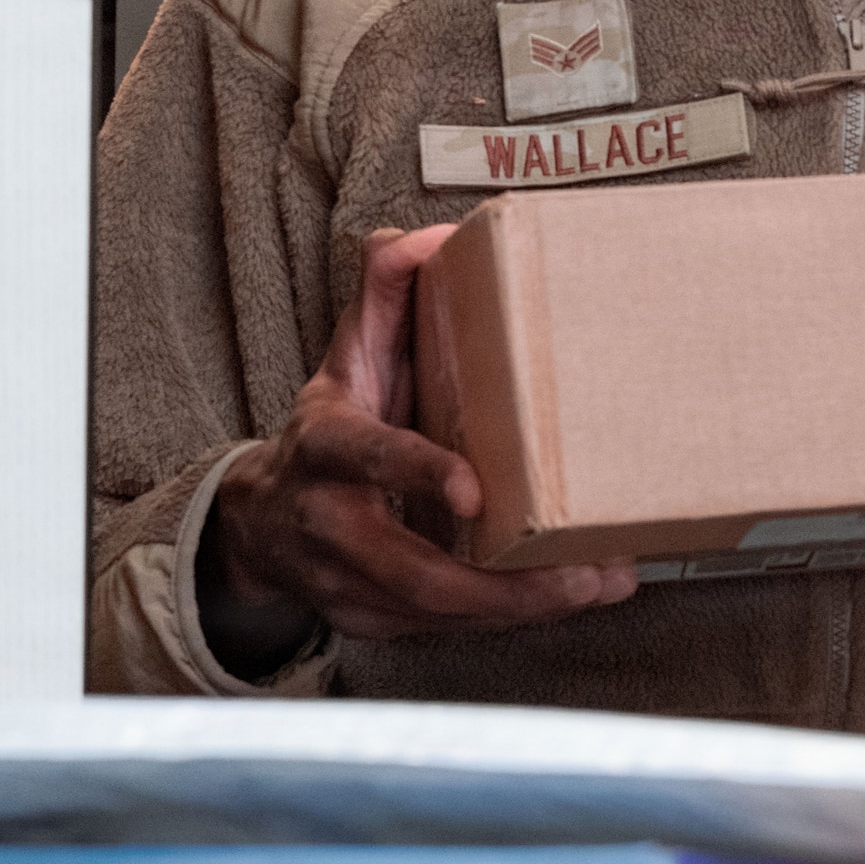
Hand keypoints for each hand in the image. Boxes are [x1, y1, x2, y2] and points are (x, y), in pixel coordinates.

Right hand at [199, 225, 636, 676]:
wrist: (265, 519)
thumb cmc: (331, 425)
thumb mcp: (350, 354)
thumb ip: (386, 293)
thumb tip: (420, 234)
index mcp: (324, 445)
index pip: (366, 456)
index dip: (416, 472)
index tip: (474, 491)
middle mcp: (330, 522)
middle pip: (413, 570)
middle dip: (501, 581)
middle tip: (580, 572)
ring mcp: (348, 582)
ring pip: (439, 611)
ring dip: (524, 604)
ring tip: (599, 583)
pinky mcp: (373, 620)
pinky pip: (447, 628)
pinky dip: (512, 614)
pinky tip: (572, 596)